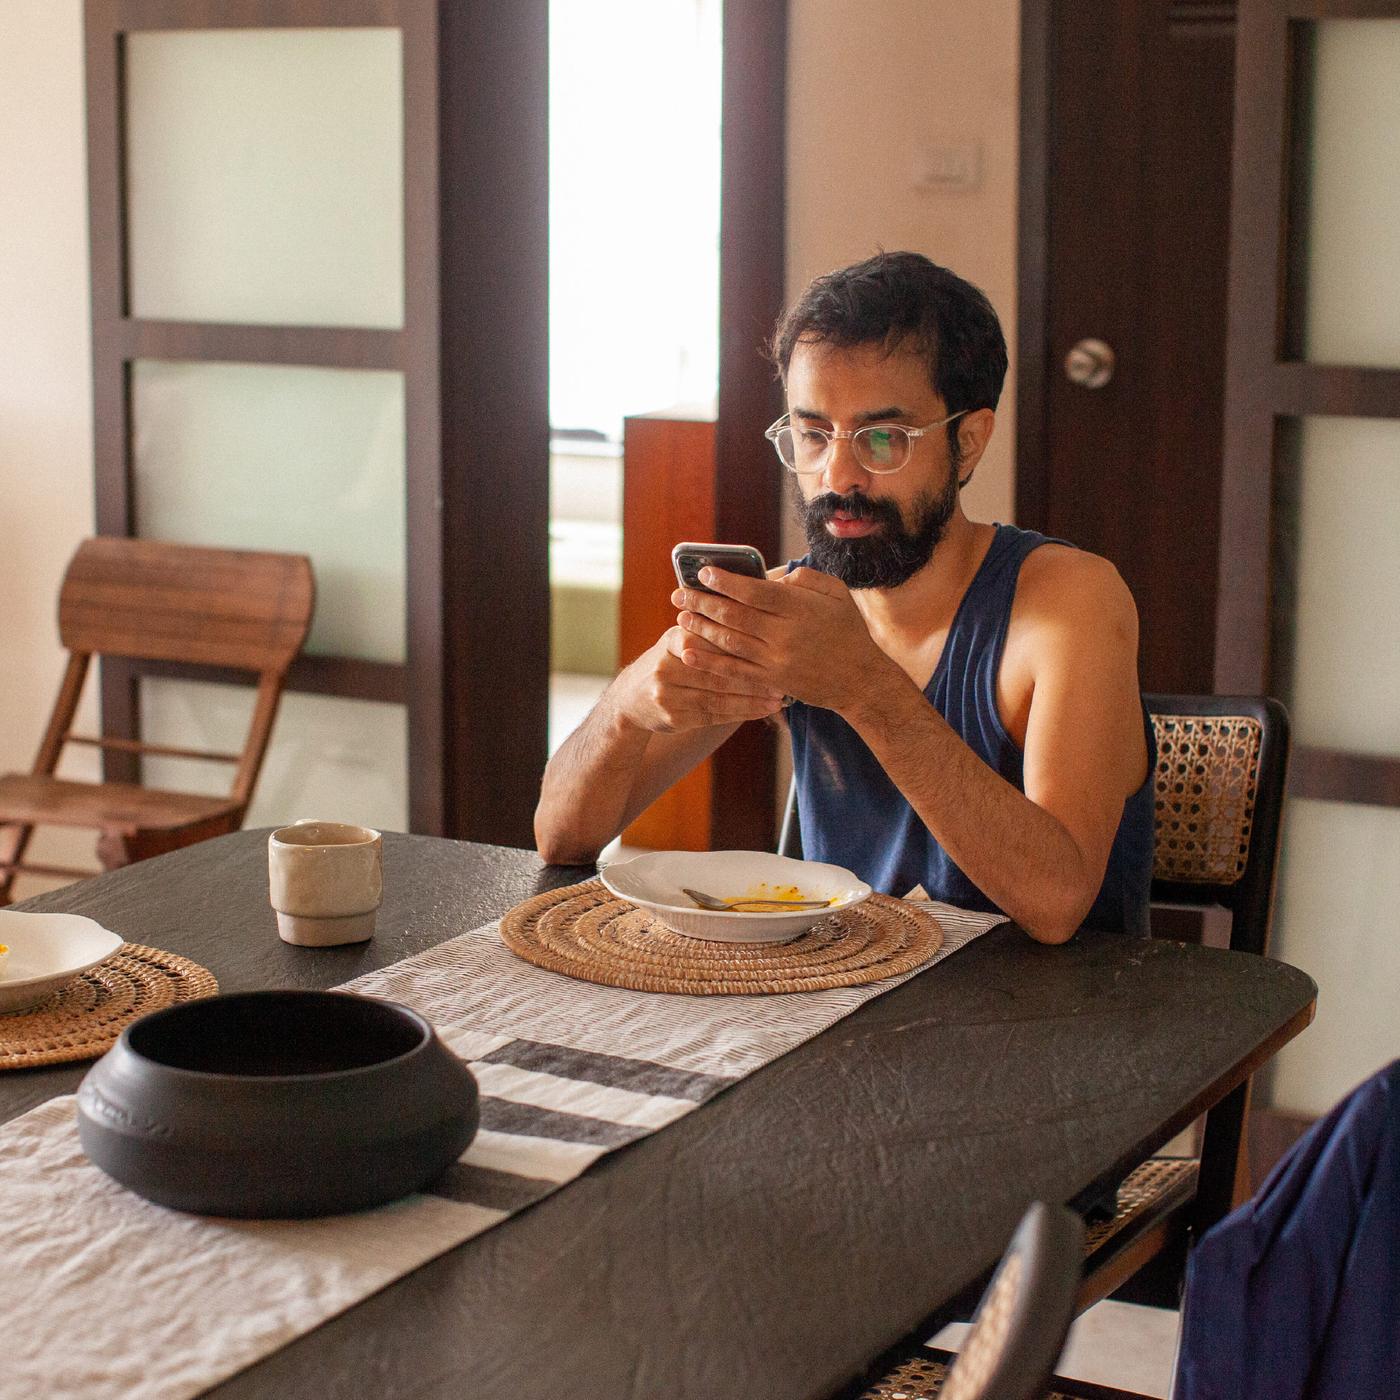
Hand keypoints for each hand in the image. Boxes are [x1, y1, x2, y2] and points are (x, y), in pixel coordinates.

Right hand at [616, 626, 787, 733]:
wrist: (631, 698)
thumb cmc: (671, 662)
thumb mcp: (680, 638)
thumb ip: (708, 629)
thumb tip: (751, 611)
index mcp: (674, 639)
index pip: (713, 642)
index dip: (743, 648)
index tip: (771, 650)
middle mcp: (668, 666)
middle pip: (718, 672)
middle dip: (753, 678)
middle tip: (782, 681)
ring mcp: (668, 694)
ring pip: (718, 697)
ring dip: (751, 700)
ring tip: (777, 700)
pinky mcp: (673, 717)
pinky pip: (713, 716)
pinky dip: (739, 714)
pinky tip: (760, 712)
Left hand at [671, 566, 891, 712]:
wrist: (862, 679)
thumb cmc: (849, 630)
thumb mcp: (836, 593)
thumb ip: (804, 578)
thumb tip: (770, 576)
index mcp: (800, 608)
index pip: (754, 591)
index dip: (726, 582)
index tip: (704, 572)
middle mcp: (786, 634)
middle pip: (735, 616)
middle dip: (703, 603)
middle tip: (679, 594)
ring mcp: (777, 660)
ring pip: (730, 642)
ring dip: (701, 629)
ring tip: (681, 617)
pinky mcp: (773, 681)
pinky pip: (735, 670)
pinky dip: (710, 662)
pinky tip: (689, 653)